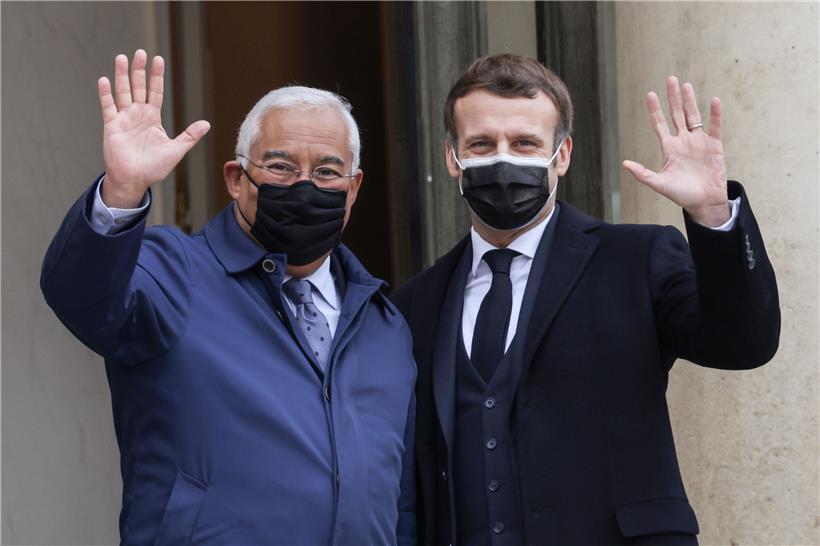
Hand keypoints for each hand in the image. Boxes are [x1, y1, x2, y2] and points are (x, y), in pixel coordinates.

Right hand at [98, 49, 209, 207]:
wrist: (135, 180)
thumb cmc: (154, 168)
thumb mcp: (176, 150)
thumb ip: (189, 136)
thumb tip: (207, 123)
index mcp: (153, 118)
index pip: (156, 92)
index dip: (157, 76)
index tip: (158, 59)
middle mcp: (138, 114)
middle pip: (138, 87)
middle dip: (140, 70)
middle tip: (141, 52)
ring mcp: (124, 119)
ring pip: (123, 92)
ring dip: (122, 76)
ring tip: (122, 58)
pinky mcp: (111, 126)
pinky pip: (108, 107)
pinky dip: (106, 94)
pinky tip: (105, 80)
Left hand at [623, 76, 728, 226]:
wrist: (704, 202)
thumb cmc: (681, 195)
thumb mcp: (659, 184)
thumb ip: (642, 173)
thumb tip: (624, 163)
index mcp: (669, 148)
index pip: (660, 124)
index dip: (655, 110)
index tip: (649, 94)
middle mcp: (683, 141)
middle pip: (677, 114)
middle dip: (673, 98)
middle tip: (670, 79)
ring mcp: (699, 142)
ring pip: (693, 116)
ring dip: (690, 101)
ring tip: (685, 85)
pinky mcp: (714, 146)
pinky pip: (714, 127)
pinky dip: (714, 114)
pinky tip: (714, 100)